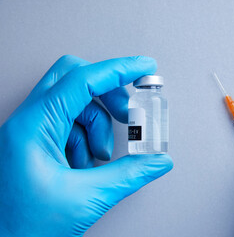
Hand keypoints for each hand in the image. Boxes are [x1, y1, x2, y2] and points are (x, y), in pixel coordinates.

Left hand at [0, 55, 172, 235]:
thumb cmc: (22, 228)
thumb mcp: (84, 199)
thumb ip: (128, 175)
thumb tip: (157, 161)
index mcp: (33, 127)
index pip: (81, 80)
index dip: (118, 70)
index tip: (143, 67)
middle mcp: (29, 122)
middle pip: (75, 82)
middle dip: (108, 96)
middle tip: (128, 114)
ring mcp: (32, 132)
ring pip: (76, 107)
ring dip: (98, 128)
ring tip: (99, 158)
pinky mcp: (37, 144)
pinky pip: (70, 127)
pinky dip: (86, 141)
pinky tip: (85, 166)